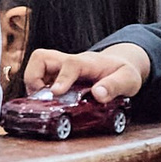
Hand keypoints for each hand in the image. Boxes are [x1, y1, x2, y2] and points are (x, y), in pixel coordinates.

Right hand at [22, 42, 151, 102]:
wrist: (120, 66)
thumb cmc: (123, 73)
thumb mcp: (128, 80)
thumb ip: (115, 86)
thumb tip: (98, 95)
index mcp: (87, 63)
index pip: (71, 64)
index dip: (61, 78)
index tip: (56, 93)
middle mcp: (69, 62)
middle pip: (41, 58)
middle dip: (33, 78)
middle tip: (42, 99)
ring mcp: (60, 68)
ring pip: (36, 66)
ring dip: (32, 84)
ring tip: (43, 103)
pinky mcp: (56, 76)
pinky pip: (38, 78)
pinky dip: (36, 91)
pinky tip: (48, 103)